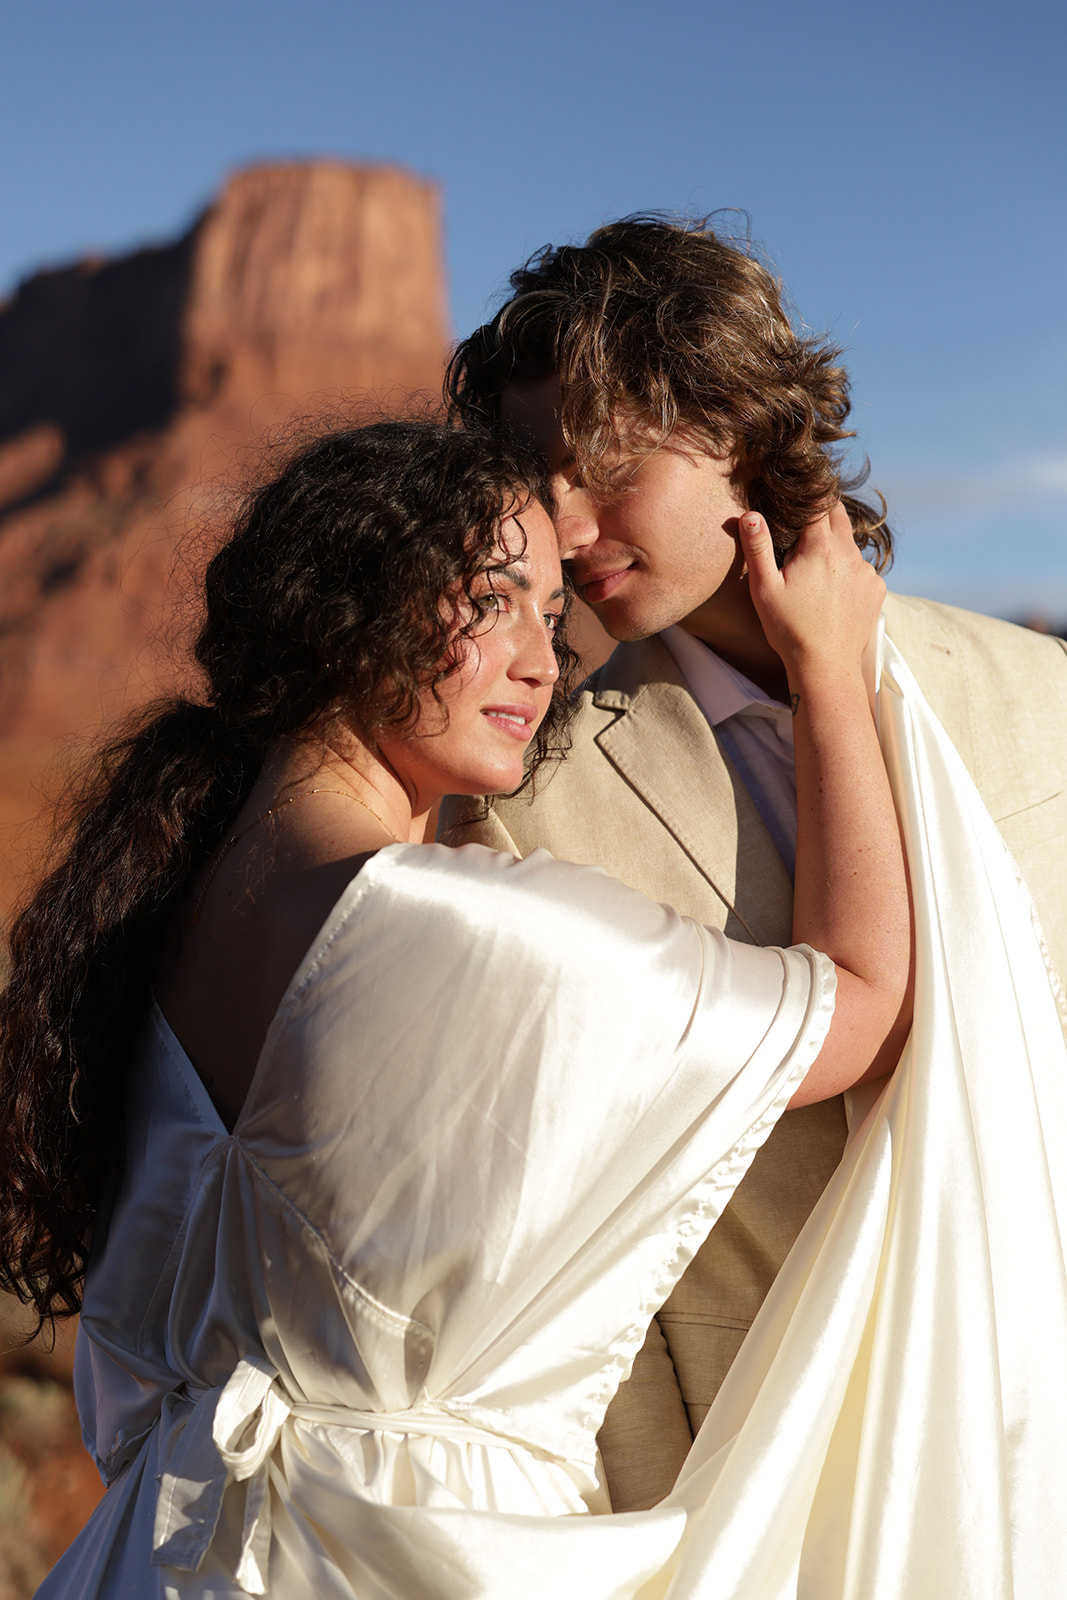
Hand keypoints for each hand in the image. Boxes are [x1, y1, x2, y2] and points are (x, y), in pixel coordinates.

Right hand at [737, 503, 884, 682]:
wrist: (825, 666)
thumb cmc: (789, 629)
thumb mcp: (764, 588)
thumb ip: (757, 548)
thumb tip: (751, 514)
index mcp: (820, 547)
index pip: (818, 502)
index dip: (807, 494)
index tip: (798, 489)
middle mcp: (849, 553)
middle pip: (838, 515)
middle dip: (822, 513)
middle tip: (804, 522)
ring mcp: (866, 572)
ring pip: (850, 544)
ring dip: (834, 546)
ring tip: (815, 568)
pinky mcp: (876, 589)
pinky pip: (861, 568)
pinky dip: (847, 570)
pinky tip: (831, 591)